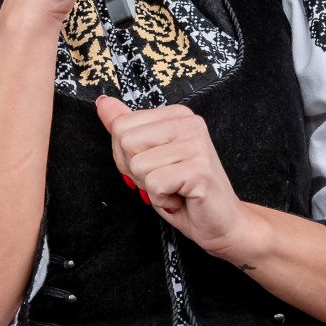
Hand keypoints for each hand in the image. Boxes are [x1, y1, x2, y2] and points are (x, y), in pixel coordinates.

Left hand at [96, 96, 265, 262]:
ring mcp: (196, 144)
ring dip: (150, 188)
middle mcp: (189, 123)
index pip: (121, 126)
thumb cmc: (185, 192)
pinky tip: (180, 198)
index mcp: (177, 115)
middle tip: (164, 180)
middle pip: (125, 142)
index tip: (153, 167)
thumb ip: (127, 129)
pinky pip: (155, 184)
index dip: (126, 156)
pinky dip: (161, 200)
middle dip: (135, 172)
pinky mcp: (199, 169)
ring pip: (138, 165)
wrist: (221, 222)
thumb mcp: (149, 157)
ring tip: (174, 188)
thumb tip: (104, 103)